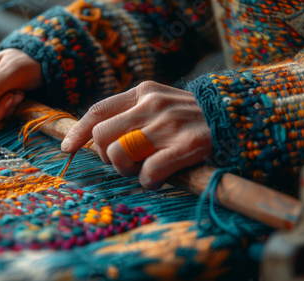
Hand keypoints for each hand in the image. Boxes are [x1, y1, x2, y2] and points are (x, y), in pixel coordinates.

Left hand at [61, 81, 211, 188]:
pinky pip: (148, 172)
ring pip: (120, 155)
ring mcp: (168, 125)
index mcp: (142, 92)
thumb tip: (94, 139)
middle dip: (106, 156)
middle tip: (123, 162)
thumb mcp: (159, 102)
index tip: (67, 148)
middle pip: (103, 136)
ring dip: (126, 170)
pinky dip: (147, 181)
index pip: (98, 111)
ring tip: (142, 170)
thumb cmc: (189, 116)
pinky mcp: (186, 146)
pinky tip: (157, 179)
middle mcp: (152, 105)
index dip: (78, 132)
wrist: (236, 117)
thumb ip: (129, 113)